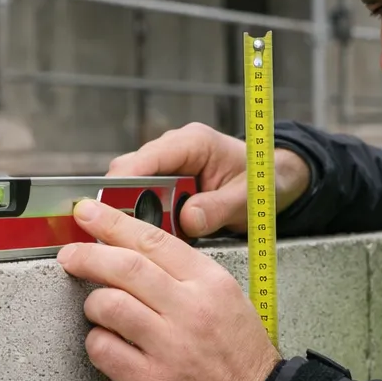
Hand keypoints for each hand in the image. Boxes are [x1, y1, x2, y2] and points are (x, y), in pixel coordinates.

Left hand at [57, 197, 280, 380]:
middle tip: (71, 256)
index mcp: (209, 283)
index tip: (89, 214)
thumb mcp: (227, 300)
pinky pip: (102, 348)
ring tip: (100, 313)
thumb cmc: (239, 357)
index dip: (113, 223)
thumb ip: (185, 275)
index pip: (153, 240)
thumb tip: (136, 253)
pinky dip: (97, 343)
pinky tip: (109, 346)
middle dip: (88, 256)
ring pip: (108, 304)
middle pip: (125, 267)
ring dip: (93, 304)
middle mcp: (189, 309)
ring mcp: (168, 346)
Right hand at [106, 121, 309, 238]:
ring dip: (137, 215)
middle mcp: (173, 151)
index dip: (124, 182)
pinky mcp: (165, 186)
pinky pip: (144, 202)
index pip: (148, 157)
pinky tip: (158, 237)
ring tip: (151, 238)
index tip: (109, 206)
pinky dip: (148, 220)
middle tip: (127, 232)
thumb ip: (219, 207)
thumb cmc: (262, 179)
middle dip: (124, 203)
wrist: (272, 179)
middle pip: (129, 174)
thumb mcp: (249, 196)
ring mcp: (167, 168)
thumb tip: (188, 220)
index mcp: (193, 142)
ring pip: (131, 189)